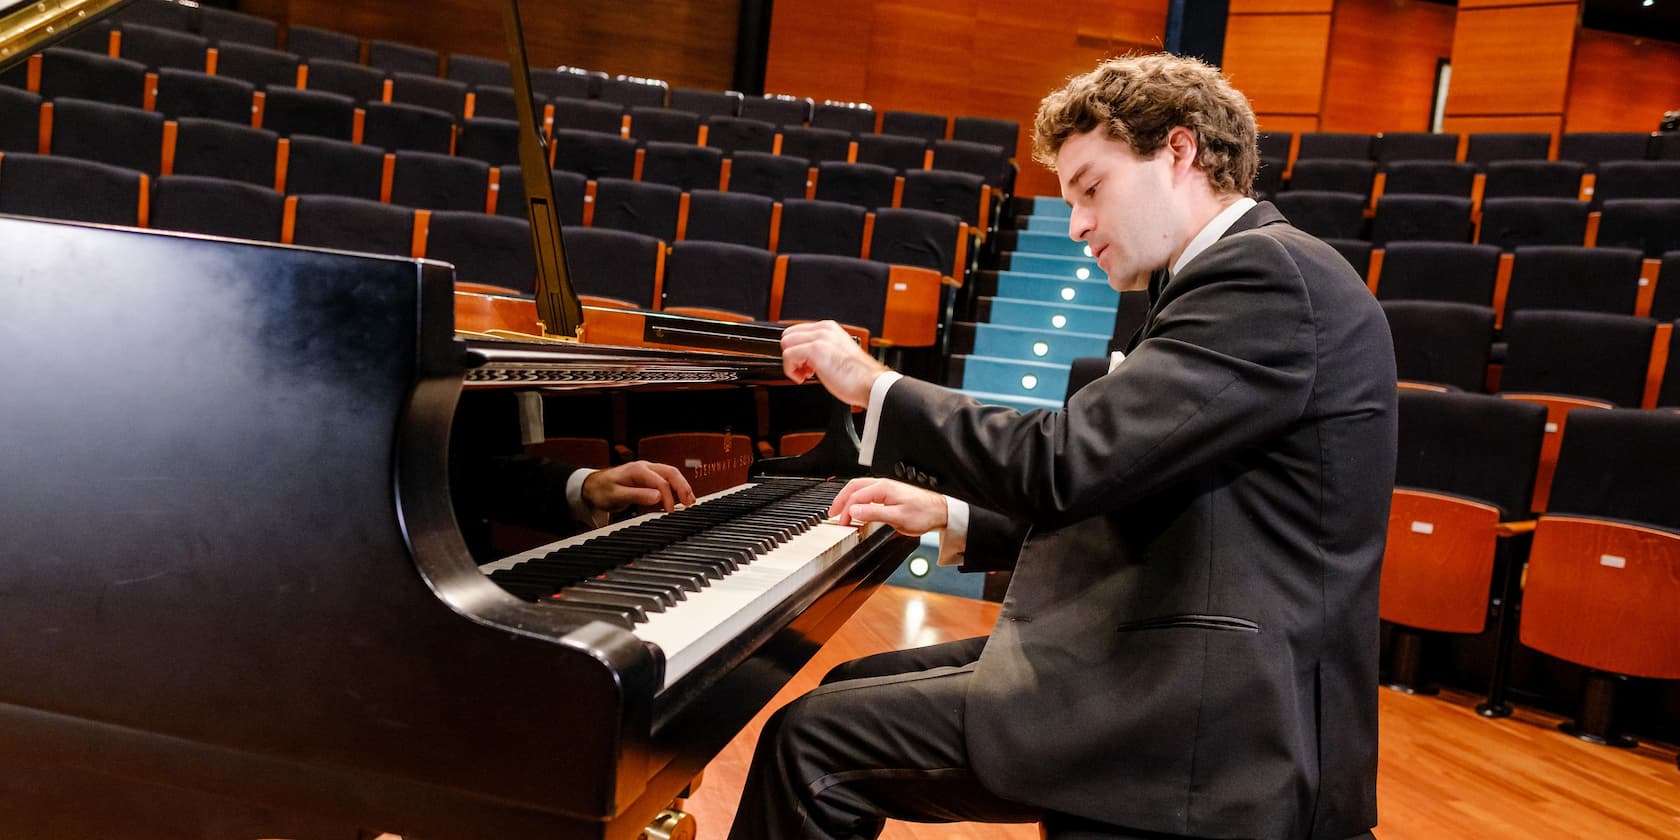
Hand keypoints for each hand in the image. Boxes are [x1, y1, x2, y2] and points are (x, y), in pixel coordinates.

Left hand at [582, 461, 695, 512]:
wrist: (592, 486)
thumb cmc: (602, 490)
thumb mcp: (617, 495)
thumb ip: (637, 496)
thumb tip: (658, 497)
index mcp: (638, 470)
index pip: (661, 482)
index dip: (668, 497)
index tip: (671, 512)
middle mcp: (645, 467)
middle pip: (671, 473)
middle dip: (683, 487)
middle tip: (690, 503)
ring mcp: (648, 471)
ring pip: (671, 475)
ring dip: (682, 486)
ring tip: (690, 501)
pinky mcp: (648, 478)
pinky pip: (666, 480)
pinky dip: (675, 488)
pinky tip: (679, 499)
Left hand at [780, 320, 889, 407]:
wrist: (871, 384)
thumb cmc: (858, 376)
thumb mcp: (837, 354)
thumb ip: (822, 349)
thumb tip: (805, 357)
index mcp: (829, 328)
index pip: (797, 331)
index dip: (797, 350)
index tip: (804, 364)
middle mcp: (824, 329)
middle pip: (788, 336)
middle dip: (792, 355)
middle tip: (805, 370)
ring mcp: (820, 338)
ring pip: (786, 344)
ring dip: (791, 363)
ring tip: (806, 374)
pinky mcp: (816, 349)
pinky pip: (788, 356)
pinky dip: (791, 370)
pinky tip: (804, 378)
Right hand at [828, 477, 947, 536]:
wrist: (940, 511)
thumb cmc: (923, 514)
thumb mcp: (897, 517)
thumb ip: (873, 513)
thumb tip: (854, 511)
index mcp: (883, 488)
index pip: (856, 497)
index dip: (846, 511)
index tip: (842, 523)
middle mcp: (883, 485)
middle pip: (854, 487)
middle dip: (841, 499)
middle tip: (832, 513)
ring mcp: (887, 488)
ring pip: (860, 488)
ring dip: (848, 498)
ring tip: (840, 509)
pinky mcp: (890, 493)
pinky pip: (868, 492)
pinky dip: (857, 498)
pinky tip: (857, 507)